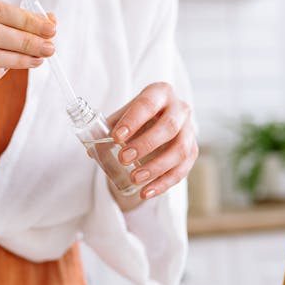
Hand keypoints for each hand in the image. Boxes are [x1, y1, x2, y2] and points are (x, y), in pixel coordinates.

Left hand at [108, 82, 196, 202]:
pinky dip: (163, 183)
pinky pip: (182, 170)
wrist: (156, 123)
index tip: (117, 137)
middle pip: (169, 126)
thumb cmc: (137, 118)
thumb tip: (92, 150)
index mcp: (160, 93)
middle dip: (146, 144)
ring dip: (156, 167)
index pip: (148, 104)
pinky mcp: (192, 152)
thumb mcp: (123, 117)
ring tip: (135, 178)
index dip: (133, 120)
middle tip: (123, 158)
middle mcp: (179, 109)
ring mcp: (189, 131)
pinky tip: (146, 192)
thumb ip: (108, 129)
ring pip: (180, 150)